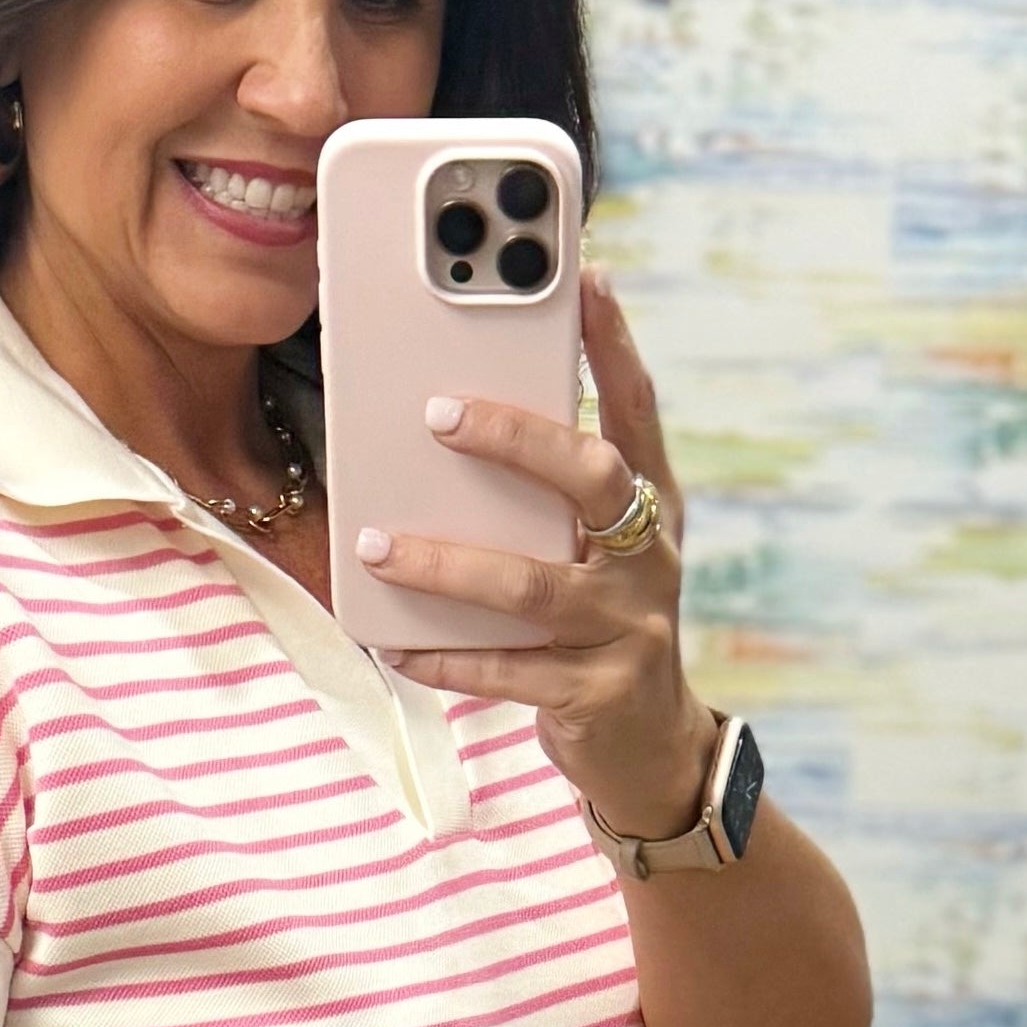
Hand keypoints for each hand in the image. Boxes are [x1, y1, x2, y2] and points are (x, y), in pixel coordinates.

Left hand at [366, 267, 711, 842]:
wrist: (650, 750)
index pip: (636, 409)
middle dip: (516, 439)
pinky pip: (507, 671)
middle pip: (592, 478)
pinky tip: (393, 642)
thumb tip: (447, 421)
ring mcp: (628, 628)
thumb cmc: (600, 626)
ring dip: (446, 562)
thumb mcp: (591, 551)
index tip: (587, 276)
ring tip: (375, 544)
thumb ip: (545, 497)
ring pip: (531, 583)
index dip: (615, 343)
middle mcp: (648, 558)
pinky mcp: (596, 694)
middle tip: (439, 413)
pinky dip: (445, 654)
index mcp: (650, 506)